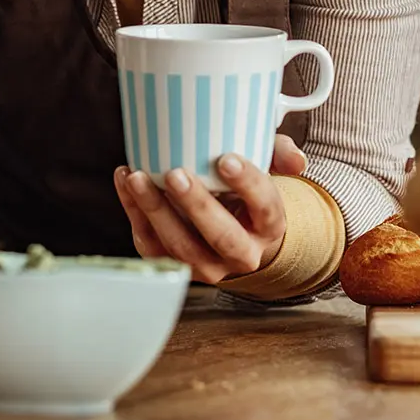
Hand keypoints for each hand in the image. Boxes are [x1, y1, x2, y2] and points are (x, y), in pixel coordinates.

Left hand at [114, 136, 306, 283]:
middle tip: (175, 172)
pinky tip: (125, 179)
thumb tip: (294, 158)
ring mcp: (207, 265)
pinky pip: (152, 245)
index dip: (247, 184)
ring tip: (137, 176)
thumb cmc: (246, 193)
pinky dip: (134, 213)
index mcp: (268, 225)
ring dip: (156, 211)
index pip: (265, 206)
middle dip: (196, 205)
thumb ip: (278, 154)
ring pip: (182, 247)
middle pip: (222, 236)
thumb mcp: (267, 169)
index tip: (226, 159)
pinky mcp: (175, 264)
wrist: (235, 232)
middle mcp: (242, 253)